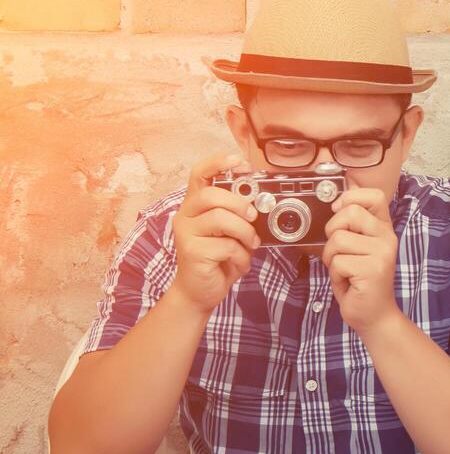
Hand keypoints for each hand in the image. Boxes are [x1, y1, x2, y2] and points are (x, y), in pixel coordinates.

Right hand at [170, 151, 260, 312]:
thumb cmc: (218, 258)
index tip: (240, 161)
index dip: (218, 163)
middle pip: (210, 194)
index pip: (199, 174)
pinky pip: (225, 245)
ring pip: (219, 218)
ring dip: (244, 232)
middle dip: (238, 203)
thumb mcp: (231, 232)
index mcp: (195, 205)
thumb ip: (238, 215)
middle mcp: (186, 216)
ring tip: (249, 244)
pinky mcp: (191, 253)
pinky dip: (240, 254)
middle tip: (253, 217)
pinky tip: (237, 262)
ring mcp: (186, 234)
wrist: (200, 291)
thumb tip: (260, 204)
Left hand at [322, 186, 398, 333]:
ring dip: (331, 258)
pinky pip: (338, 262)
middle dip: (333, 232)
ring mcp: (382, 253)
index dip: (350, 198)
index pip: (374, 196)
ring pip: (338, 239)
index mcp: (384, 229)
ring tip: (344, 271)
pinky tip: (348, 282)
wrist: (375, 316)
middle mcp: (387, 238)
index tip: (339, 211)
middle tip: (339, 252)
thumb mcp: (358, 248)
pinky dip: (335, 274)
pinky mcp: (372, 270)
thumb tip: (336, 204)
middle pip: (350, 213)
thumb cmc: (360, 282)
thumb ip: (353, 226)